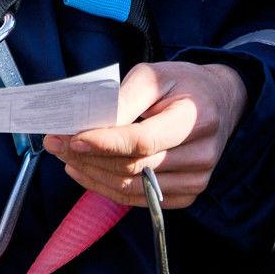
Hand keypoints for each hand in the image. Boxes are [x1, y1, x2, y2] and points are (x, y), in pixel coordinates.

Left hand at [42, 61, 247, 207]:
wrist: (219, 103)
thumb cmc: (182, 84)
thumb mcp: (154, 74)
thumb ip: (124, 98)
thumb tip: (90, 123)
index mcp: (196, 118)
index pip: (143, 140)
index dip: (104, 142)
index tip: (72, 137)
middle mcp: (201, 154)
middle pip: (133, 166)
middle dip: (88, 156)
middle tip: (55, 142)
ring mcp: (197, 180)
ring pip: (131, 187)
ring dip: (91, 174)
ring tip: (65, 155)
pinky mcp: (187, 195)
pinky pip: (138, 199)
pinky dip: (106, 187)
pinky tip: (85, 171)